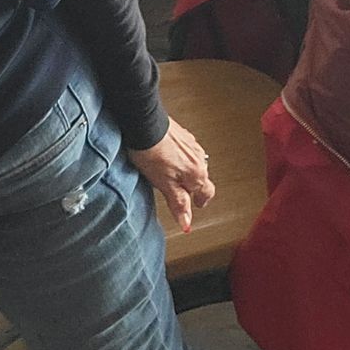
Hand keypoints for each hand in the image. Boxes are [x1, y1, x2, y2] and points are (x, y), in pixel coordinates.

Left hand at [126, 116, 216, 234]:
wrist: (143, 125)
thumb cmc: (152, 153)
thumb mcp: (165, 185)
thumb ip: (178, 204)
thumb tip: (186, 223)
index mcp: (197, 174)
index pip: (207, 192)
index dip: (201, 201)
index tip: (197, 205)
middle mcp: (199, 158)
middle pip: (201, 177)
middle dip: (193, 186)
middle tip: (184, 192)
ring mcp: (191, 144)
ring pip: (194, 163)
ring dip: (186, 170)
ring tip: (173, 174)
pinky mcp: (181, 134)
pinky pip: (185, 150)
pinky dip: (180, 156)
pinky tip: (167, 156)